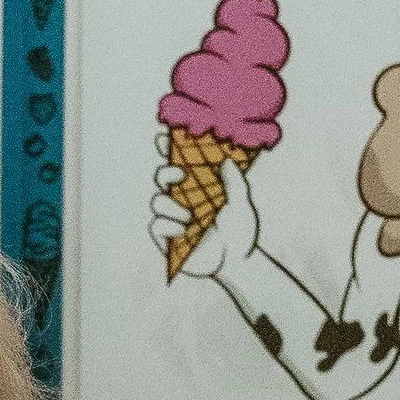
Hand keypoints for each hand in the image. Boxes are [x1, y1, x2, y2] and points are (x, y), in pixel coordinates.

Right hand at [148, 129, 262, 284]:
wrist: (238, 263)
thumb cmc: (240, 231)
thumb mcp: (242, 205)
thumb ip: (236, 183)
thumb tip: (226, 160)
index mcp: (198, 185)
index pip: (179, 161)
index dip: (168, 147)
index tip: (165, 136)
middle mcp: (182, 197)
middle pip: (162, 177)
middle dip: (166, 172)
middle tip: (179, 175)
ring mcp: (173, 217)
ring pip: (157, 201)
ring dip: (171, 205)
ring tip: (190, 216)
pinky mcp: (167, 238)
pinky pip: (157, 226)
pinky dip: (168, 226)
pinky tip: (184, 230)